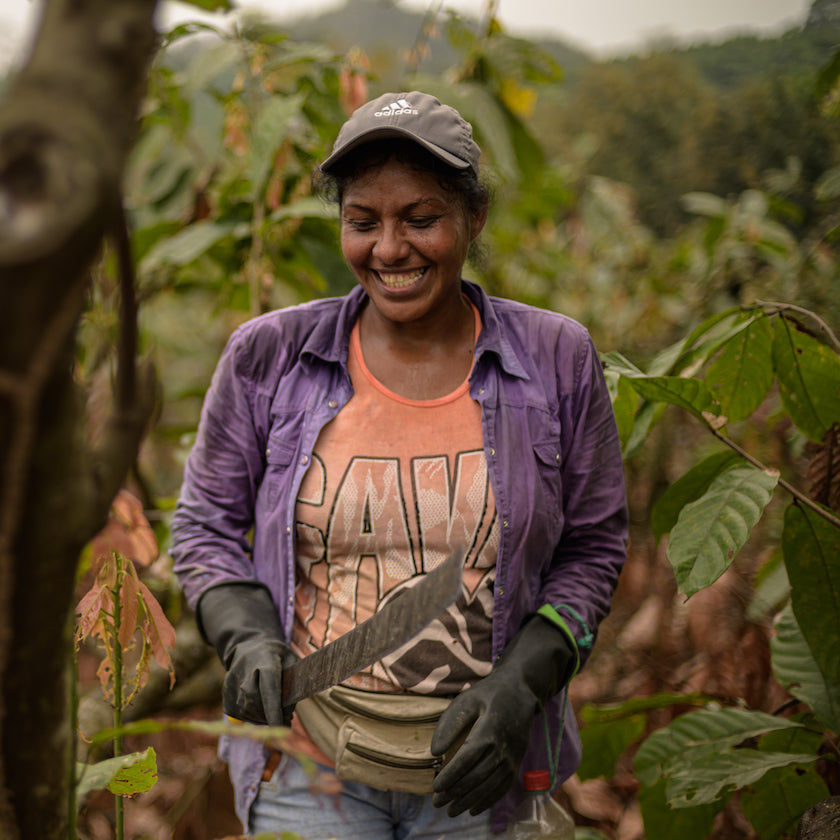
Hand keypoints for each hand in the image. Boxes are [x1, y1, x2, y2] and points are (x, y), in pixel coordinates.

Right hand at [198, 583, 296, 726]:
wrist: (249, 646)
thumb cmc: (276, 656)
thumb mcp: (290, 660)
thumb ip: (292, 683)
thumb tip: (288, 712)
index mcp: (266, 661)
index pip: (270, 689)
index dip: (275, 710)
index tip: (282, 727)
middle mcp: (246, 671)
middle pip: (257, 703)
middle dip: (271, 717)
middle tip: (287, 720)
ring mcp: (232, 681)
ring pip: (247, 711)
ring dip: (262, 718)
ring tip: (274, 713)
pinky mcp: (226, 691)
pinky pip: (238, 713)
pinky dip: (251, 717)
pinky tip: (260, 710)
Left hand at [430, 611, 576, 815]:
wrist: (520, 692)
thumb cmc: (487, 694)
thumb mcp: (466, 700)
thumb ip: (449, 724)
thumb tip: (434, 751)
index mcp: (489, 730)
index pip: (467, 759)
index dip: (451, 775)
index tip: (435, 787)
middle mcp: (503, 748)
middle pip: (477, 776)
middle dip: (455, 792)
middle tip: (437, 802)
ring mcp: (512, 758)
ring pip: (489, 786)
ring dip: (469, 801)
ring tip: (450, 810)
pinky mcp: (516, 763)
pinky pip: (502, 787)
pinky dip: (488, 801)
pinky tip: (473, 809)